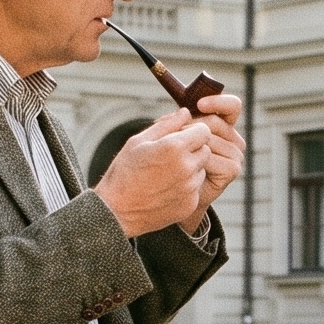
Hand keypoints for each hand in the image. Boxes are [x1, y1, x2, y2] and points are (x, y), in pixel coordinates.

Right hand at [94, 108, 212, 236]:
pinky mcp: (190, 203)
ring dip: (191, 168)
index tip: (180, 137)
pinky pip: (196, 188)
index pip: (204, 131)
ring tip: (166, 174)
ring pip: (202, 169)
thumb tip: (186, 112)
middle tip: (171, 156)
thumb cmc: (124, 172)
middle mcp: (186, 167)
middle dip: (193, 149)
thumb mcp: (139, 141)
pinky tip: (166, 188)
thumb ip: (167, 124)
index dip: (193, 132)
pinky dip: (186, 186)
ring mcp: (190, 187)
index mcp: (174, 147)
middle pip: (206, 150)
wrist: (117, 211)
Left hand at [183, 93, 244, 225]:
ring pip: (210, 140)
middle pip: (215, 122)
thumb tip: (184, 111)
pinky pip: (211, 157)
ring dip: (189, 146)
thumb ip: (177, 122)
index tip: (199, 104)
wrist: (174, 194)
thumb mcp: (172, 138)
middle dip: (190, 127)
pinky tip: (189, 170)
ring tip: (174, 156)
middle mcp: (233, 139)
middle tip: (170, 137)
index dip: (218, 102)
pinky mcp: (233, 169)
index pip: (231, 106)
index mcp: (224, 125)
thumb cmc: (171, 163)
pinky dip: (197, 162)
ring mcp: (235, 154)